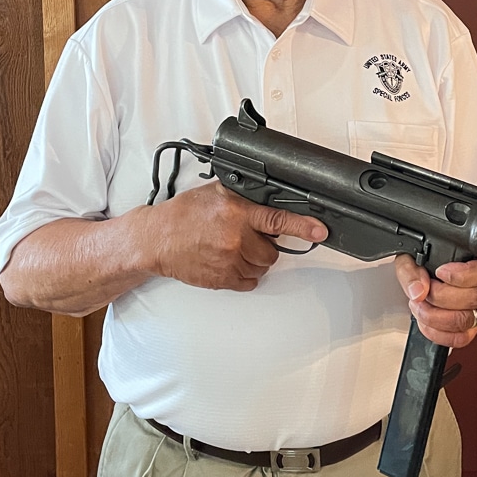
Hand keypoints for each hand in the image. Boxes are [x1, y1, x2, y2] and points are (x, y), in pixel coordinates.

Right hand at [145, 182, 325, 290]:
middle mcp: (235, 237)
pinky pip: (250, 282)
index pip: (277, 219)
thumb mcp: (216, 194)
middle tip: (243, 236)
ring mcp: (229, 261)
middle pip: (272, 251)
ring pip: (262, 267)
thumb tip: (271, 196)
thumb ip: (245, 197)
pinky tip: (227, 261)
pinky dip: (243, 274)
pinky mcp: (222, 280)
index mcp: (237, 212)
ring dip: (253, 260)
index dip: (302, 226)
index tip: (320, 231)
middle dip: (263, 245)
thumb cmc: (183, 215)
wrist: (156, 240)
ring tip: (231, 248)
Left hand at [394, 255, 476, 347]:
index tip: (439, 272)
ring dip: (436, 317)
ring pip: (467, 320)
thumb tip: (418, 291)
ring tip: (420, 307)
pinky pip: (460, 338)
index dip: (459, 275)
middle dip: (441, 297)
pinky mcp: (470, 329)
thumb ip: (412, 270)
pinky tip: (426, 322)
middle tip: (423, 292)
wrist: (425, 279)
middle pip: (474, 298)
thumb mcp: (413, 257)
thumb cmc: (426, 265)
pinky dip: (438, 334)